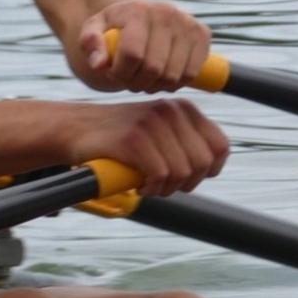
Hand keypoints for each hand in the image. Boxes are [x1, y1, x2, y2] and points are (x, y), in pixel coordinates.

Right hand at [69, 98, 229, 196]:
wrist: (77, 129)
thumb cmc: (122, 137)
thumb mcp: (160, 129)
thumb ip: (186, 140)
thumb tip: (212, 167)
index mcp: (183, 109)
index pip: (220, 146)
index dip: (209, 170)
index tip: (187, 178)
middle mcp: (170, 111)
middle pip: (202, 163)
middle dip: (186, 183)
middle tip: (164, 186)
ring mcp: (151, 123)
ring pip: (182, 172)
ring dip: (166, 188)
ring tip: (149, 185)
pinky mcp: (133, 139)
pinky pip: (160, 175)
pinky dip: (151, 188)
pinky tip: (138, 186)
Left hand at [78, 0, 210, 93]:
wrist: (137, 13)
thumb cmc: (113, 27)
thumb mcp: (92, 31)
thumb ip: (89, 43)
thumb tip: (99, 64)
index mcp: (138, 10)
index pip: (133, 54)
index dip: (120, 73)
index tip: (112, 72)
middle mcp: (167, 12)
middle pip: (154, 68)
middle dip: (137, 82)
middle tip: (129, 78)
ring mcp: (187, 22)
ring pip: (174, 75)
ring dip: (155, 85)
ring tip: (143, 77)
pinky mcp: (202, 33)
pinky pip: (192, 73)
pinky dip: (176, 83)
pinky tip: (162, 76)